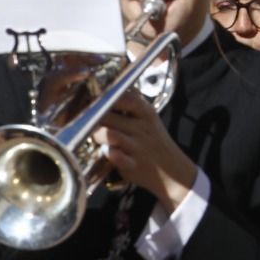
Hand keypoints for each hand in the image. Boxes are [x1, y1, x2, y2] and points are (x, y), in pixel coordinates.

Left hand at [90, 90, 198, 213]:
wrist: (172, 171)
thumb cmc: (155, 142)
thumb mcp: (149, 118)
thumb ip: (132, 103)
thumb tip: (111, 87)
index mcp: (146, 113)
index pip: (123, 97)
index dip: (104, 98)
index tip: (94, 101)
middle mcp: (141, 127)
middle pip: (108, 115)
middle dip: (93, 118)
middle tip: (87, 122)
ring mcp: (137, 146)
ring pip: (108, 133)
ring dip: (97, 135)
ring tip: (95, 138)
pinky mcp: (132, 164)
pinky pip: (115, 156)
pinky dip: (109, 154)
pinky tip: (108, 153)